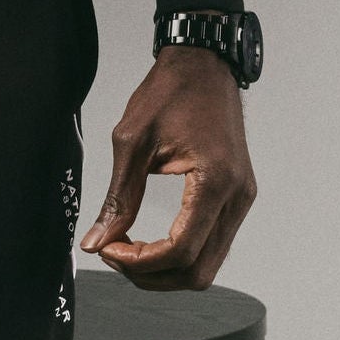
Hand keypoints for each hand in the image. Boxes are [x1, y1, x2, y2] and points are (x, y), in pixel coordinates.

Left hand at [79, 47, 255, 289]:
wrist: (204, 64)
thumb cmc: (171, 92)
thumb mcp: (132, 143)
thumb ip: (118, 198)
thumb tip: (97, 241)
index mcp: (215, 181)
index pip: (181, 250)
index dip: (140, 262)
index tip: (108, 248)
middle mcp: (237, 196)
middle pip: (198, 272)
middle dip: (152, 274)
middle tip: (115, 254)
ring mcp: (242, 199)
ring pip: (208, 265)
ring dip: (166, 269)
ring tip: (130, 249)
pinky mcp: (238, 197)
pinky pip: (213, 245)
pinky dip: (181, 254)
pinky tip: (152, 240)